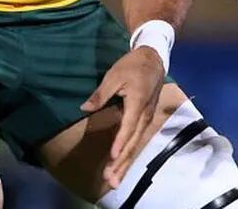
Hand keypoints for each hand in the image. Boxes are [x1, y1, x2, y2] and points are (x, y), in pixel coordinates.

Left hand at [81, 47, 164, 187]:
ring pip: (137, 144)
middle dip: (122, 162)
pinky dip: (130, 153)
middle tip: (111, 179)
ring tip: (115, 179)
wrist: (154, 59)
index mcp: (138, 102)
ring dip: (126, 162)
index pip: (129, 126)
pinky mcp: (146, 119)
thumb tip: (84, 108)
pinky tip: (122, 164)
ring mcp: (147, 117)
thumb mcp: (114, 75)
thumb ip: (101, 94)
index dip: (120, 142)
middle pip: (134, 141)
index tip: (113, 157)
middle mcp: (145, 114)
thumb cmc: (133, 65)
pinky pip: (138, 139)